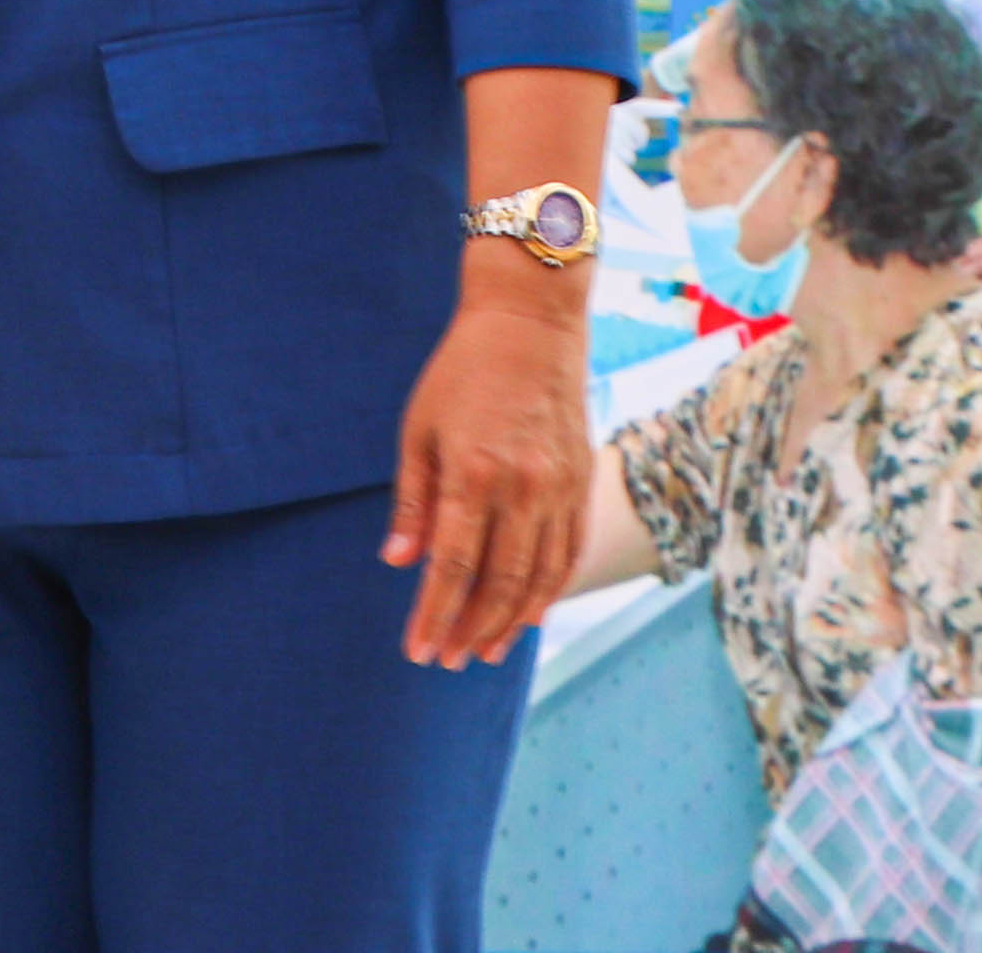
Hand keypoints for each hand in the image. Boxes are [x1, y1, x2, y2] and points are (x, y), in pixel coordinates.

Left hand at [383, 296, 594, 670]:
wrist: (531, 321)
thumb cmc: (462, 371)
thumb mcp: (420, 429)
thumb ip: (413, 501)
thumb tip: (398, 564)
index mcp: (473, 472)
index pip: (452, 566)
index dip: (434, 615)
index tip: (418, 651)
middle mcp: (523, 486)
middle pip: (500, 582)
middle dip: (472, 629)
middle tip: (450, 660)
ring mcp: (559, 485)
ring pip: (541, 576)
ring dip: (513, 621)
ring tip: (487, 650)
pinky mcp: (582, 479)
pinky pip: (570, 550)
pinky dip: (551, 588)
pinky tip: (530, 612)